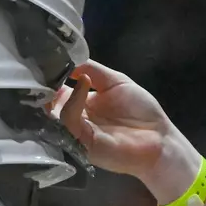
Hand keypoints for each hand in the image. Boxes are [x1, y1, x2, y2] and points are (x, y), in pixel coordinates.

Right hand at [53, 60, 194, 190]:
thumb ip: (93, 70)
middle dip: (47, 88)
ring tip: (65, 76)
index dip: (52, 79)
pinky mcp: (81, 143)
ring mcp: (76, 132)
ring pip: (55, 114)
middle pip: (51, 104)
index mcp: (81, 104)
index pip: (57, 92)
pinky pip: (70, 121)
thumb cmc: (140, 111)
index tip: (49, 62)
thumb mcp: (115, 82)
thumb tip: (69, 62)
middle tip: (47, 71)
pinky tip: (84, 86)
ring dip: (58, 93)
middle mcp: (75, 118)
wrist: (158, 139)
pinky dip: (73, 102)